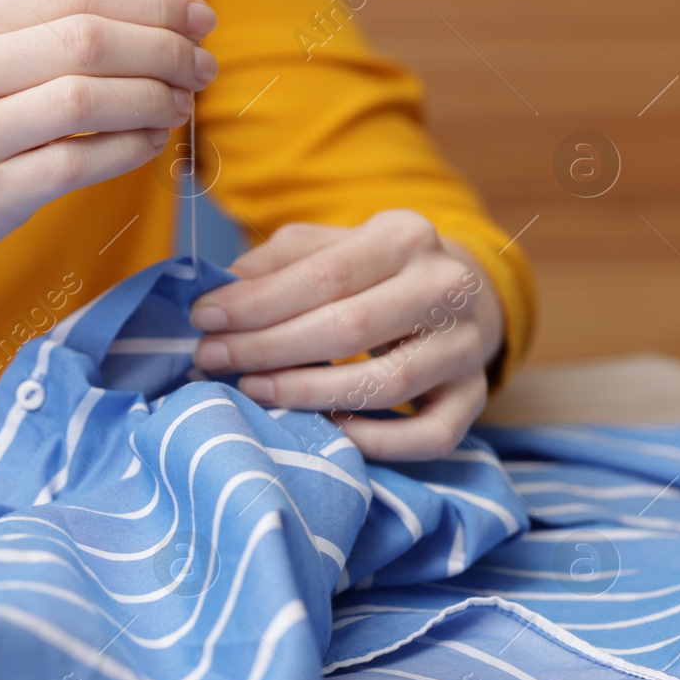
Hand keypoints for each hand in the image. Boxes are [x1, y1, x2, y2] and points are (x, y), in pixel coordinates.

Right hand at [0, 0, 217, 313]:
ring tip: (180, 104)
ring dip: (152, 100)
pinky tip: (151, 142)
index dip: (153, 2)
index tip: (200, 19)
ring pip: (85, 101)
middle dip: (163, 51)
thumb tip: (168, 23)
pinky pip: (77, 164)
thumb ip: (49, 29)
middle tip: (201, 68)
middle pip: (87, 40)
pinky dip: (128, 149)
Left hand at [189, 211, 505, 460]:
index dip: (258, 302)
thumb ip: (274, 263)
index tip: (204, 318)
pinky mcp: (474, 395)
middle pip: (349, 329)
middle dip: (268, 348)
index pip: (324, 276)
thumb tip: (217, 291)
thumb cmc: (371, 270)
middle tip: (212, 360)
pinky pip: (430, 436)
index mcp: (406, 236)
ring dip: (307, 395)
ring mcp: (467, 347)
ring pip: (386, 385)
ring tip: (252, 390)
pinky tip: (329, 431)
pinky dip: (378, 442)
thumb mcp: (326, 245)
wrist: (458, 290)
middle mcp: (447, 288)